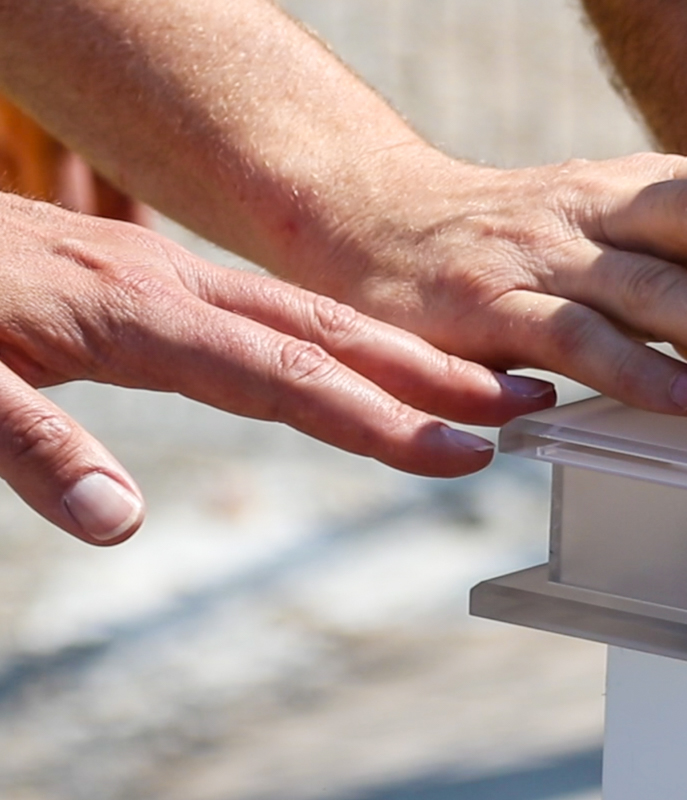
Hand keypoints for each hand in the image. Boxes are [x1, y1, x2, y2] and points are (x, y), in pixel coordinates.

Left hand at [0, 194, 549, 545]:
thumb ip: (33, 450)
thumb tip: (127, 525)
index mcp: (135, 314)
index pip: (284, 375)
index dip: (376, 419)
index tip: (457, 451)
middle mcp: (168, 285)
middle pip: (326, 331)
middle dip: (429, 373)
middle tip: (524, 405)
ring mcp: (160, 274)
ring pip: (305, 313)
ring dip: (396, 351)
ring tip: (476, 381)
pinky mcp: (141, 278)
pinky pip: (266, 305)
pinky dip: (334, 333)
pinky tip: (354, 354)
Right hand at [288, 146, 686, 415]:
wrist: (365, 215)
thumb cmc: (509, 228)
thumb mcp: (606, 211)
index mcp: (637, 188)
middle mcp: (598, 213)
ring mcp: (543, 258)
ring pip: (646, 288)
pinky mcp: (488, 308)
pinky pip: (566, 341)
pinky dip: (625, 372)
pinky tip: (679, 401)